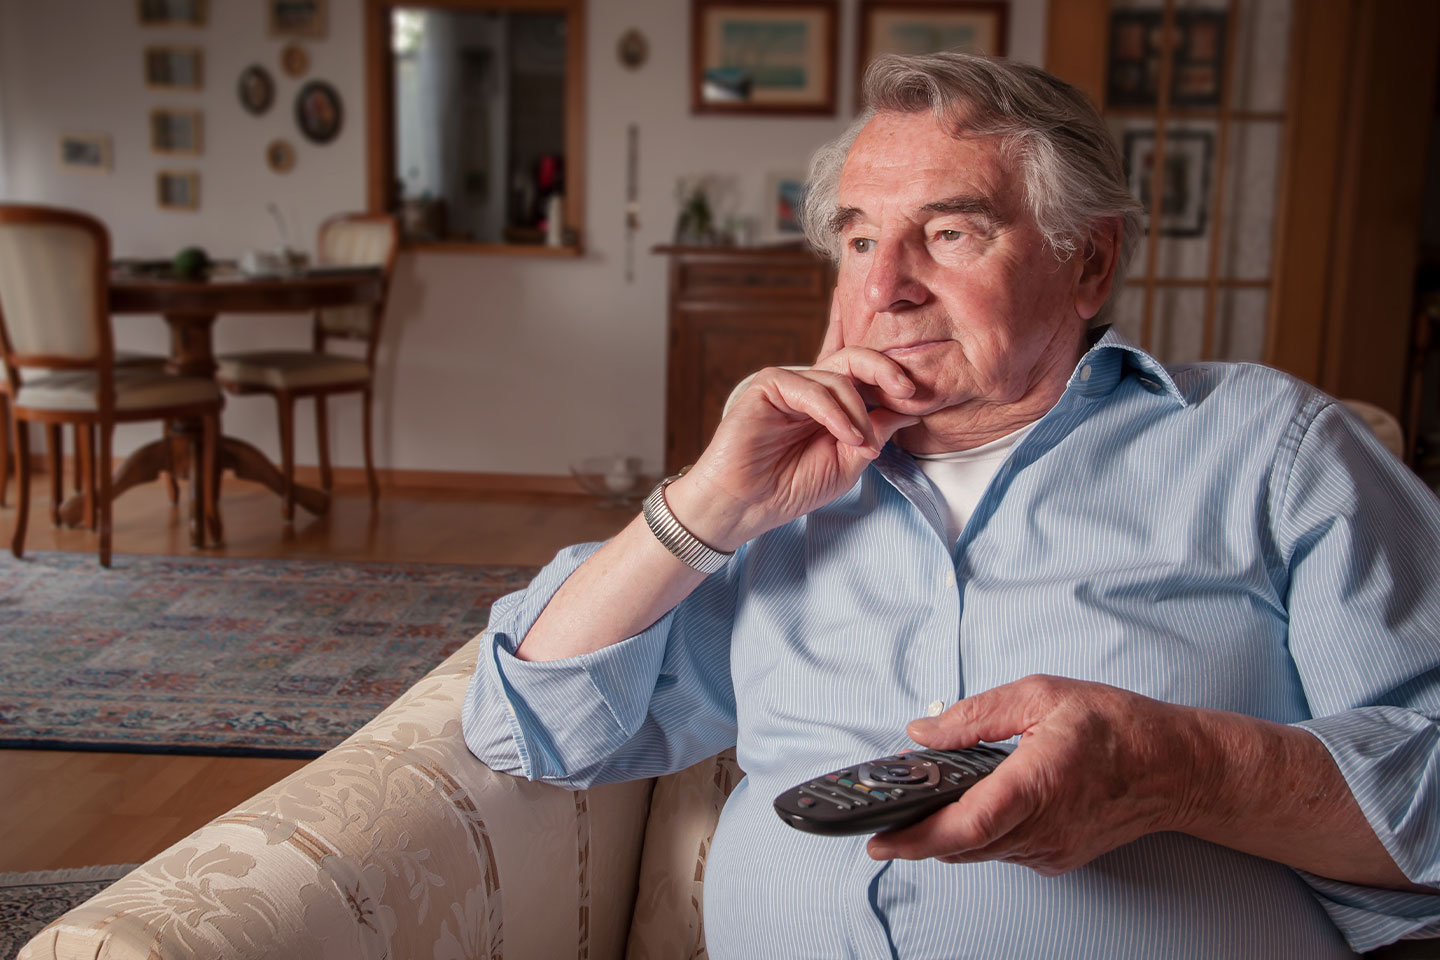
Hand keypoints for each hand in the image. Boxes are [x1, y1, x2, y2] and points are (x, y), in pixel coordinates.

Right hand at [666, 298, 919, 550]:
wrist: (745, 506)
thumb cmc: (790, 487)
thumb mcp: (848, 462)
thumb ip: (875, 433)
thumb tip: (910, 410)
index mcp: (832, 404)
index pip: (868, 379)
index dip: (895, 384)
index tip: (922, 402)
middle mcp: (813, 389)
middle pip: (856, 360)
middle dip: (887, 371)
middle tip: (909, 391)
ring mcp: (790, 385)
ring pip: (838, 378)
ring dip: (858, 413)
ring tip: (861, 445)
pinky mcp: (768, 386)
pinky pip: (810, 389)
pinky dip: (834, 412)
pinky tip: (845, 436)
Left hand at [866, 675, 1206, 875]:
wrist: (1175, 768)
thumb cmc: (1116, 727)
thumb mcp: (1040, 696)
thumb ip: (975, 716)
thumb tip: (922, 733)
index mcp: (1039, 784)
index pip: (967, 826)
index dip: (918, 837)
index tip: (878, 839)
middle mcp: (1044, 828)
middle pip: (962, 845)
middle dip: (915, 832)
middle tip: (877, 813)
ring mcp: (1051, 850)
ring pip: (977, 852)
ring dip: (943, 832)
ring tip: (914, 804)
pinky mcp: (1056, 858)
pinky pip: (1001, 851)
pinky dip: (975, 833)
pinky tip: (967, 805)